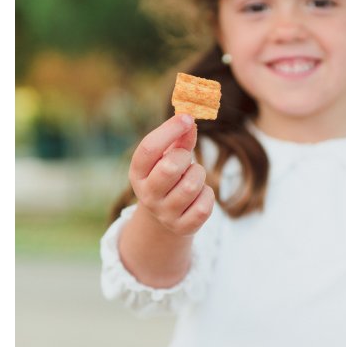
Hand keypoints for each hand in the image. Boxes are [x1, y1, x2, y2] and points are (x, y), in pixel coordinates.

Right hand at [128, 114, 214, 236]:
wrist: (165, 218)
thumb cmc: (168, 177)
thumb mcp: (167, 157)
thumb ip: (179, 138)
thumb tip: (190, 119)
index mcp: (137, 173)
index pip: (148, 148)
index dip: (169, 130)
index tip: (187, 118)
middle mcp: (147, 195)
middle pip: (170, 168)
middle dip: (184, 157)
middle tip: (185, 160)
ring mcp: (164, 214)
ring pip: (191, 186)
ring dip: (198, 175)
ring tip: (192, 177)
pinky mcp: (182, 228)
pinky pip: (204, 205)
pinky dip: (207, 194)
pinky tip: (199, 195)